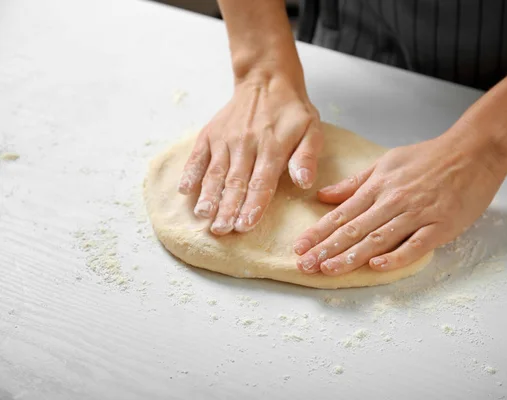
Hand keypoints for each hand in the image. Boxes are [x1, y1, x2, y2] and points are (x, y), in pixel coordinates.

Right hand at [178, 74, 321, 234]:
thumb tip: (304, 182)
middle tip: (221, 230)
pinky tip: (184, 190)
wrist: (267, 79)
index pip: (261, 182)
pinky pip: (198, 155)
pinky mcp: (211, 134)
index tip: (244, 225)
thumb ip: (306, 157)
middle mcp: (246, 144)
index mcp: (272, 148)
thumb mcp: (311, 130)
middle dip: (227, 208)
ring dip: (208, 195)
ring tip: (203, 216)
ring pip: (215, 172)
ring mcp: (225, 139)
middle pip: (235, 182)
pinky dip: (190, 172)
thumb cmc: (292, 111)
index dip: (253, 206)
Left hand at [293, 130, 505, 274]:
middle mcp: (393, 201)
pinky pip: (415, 244)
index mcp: (378, 186)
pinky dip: (396, 256)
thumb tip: (324, 196)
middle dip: (326, 249)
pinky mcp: (440, 225)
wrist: (473, 150)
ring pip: (378, 239)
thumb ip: (355, 182)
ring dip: (351, 256)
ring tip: (328, 270)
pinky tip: (376, 266)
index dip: (318, 232)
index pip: (342, 214)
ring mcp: (417, 214)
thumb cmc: (430, 157)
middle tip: (304, 265)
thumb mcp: (386, 162)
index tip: (299, 247)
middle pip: (354, 229)